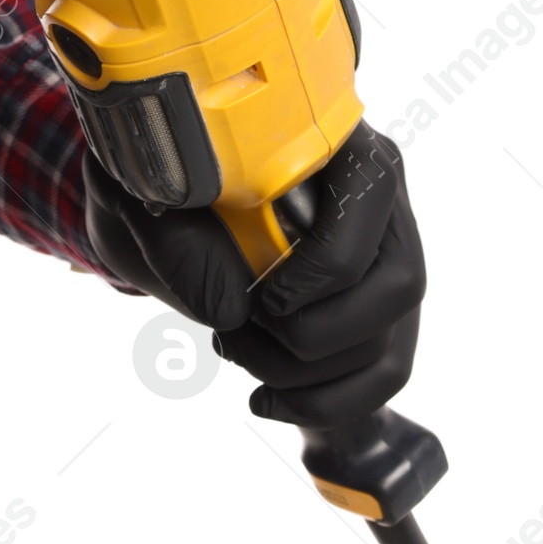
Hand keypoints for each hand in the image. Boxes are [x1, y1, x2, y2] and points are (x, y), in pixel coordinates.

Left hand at [85, 121, 424, 426]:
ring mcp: (382, 260)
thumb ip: (176, 237)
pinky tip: (264, 401)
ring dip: (308, 377)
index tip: (259, 301)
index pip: (372, 196)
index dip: (321, 266)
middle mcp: (375, 197)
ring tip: (235, 356)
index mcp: (332, 140)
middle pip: (400, 285)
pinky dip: (325, 404)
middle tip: (241, 333)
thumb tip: (233, 311)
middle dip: (314, 334)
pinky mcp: (373, 311)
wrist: (157, 211)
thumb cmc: (157, 188)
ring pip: (388, 343)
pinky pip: (381, 375)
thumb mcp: (143, 195)